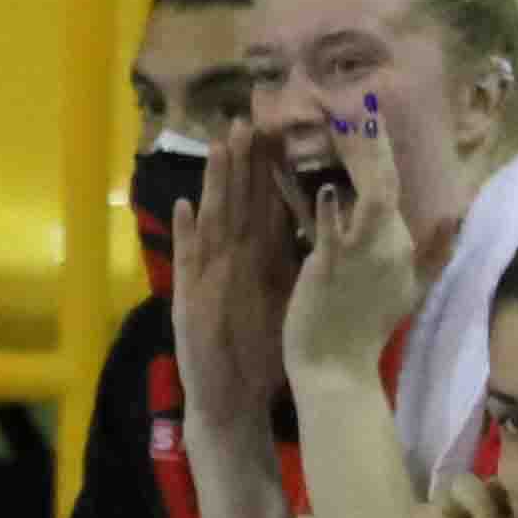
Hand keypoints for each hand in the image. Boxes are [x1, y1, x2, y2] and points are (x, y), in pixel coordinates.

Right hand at [167, 137, 298, 425]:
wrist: (230, 398)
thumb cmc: (260, 352)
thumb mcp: (289, 299)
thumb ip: (302, 262)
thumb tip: (334, 228)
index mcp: (257, 259)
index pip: (266, 204)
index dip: (271, 169)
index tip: (281, 130)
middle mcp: (231, 260)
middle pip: (237, 202)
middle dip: (242, 161)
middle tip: (248, 118)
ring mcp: (207, 276)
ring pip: (211, 221)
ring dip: (213, 185)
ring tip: (218, 146)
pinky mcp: (190, 300)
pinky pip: (187, 264)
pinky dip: (183, 236)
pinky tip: (183, 207)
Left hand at [278, 89, 424, 387]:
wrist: (337, 372)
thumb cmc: (362, 328)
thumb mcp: (407, 287)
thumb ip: (432, 250)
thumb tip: (456, 216)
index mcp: (398, 245)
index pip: (392, 186)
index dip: (381, 147)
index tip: (369, 109)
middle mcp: (388, 245)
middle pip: (386, 181)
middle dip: (372, 138)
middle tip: (358, 98)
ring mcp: (363, 256)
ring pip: (369, 196)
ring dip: (359, 156)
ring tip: (346, 118)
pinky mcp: (332, 269)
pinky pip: (334, 233)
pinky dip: (331, 212)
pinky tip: (328, 189)